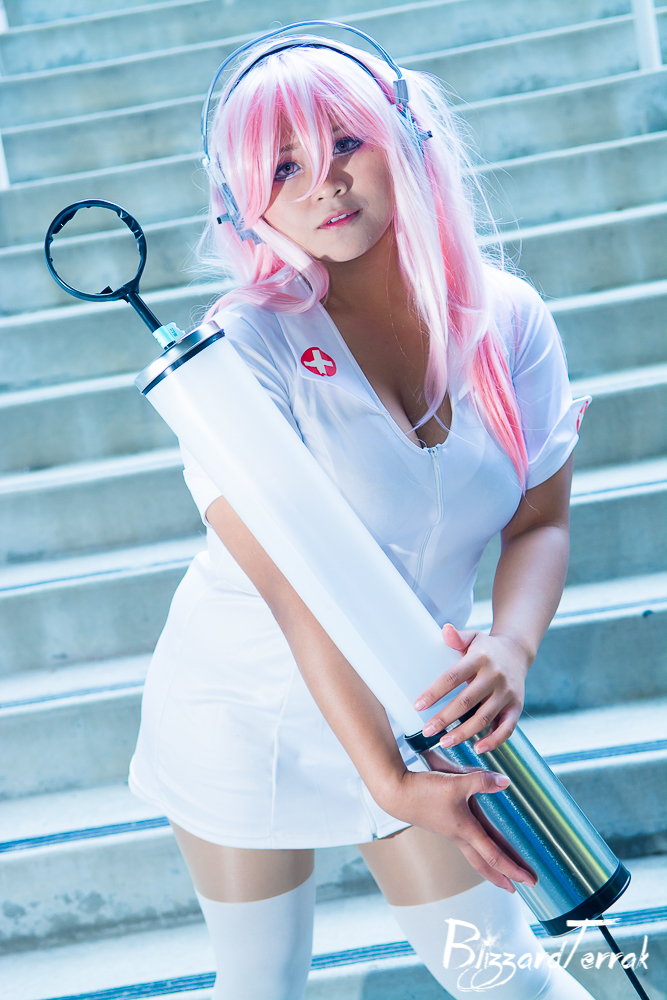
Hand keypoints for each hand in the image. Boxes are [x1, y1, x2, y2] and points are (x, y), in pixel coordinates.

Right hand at [382, 767, 536, 891]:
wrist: (396, 792)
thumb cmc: (424, 790)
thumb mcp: (456, 782)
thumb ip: (482, 780)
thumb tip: (506, 782)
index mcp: (465, 829)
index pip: (494, 855)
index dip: (514, 868)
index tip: (529, 881)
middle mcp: (459, 835)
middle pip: (484, 863)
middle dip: (503, 877)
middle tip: (520, 889)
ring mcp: (450, 830)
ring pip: (475, 855)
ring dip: (491, 866)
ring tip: (502, 873)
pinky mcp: (443, 823)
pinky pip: (466, 843)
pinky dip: (479, 850)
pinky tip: (479, 843)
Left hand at [414, 625, 530, 753]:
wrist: (517, 652)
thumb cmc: (486, 648)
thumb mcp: (473, 637)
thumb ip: (457, 637)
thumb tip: (445, 630)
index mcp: (480, 659)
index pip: (452, 677)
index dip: (434, 692)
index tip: (418, 705)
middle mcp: (495, 676)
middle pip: (466, 701)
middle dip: (444, 718)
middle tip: (426, 731)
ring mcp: (507, 693)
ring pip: (484, 718)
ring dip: (463, 733)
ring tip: (443, 742)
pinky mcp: (517, 707)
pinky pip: (506, 728)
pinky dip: (493, 741)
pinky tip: (477, 748)